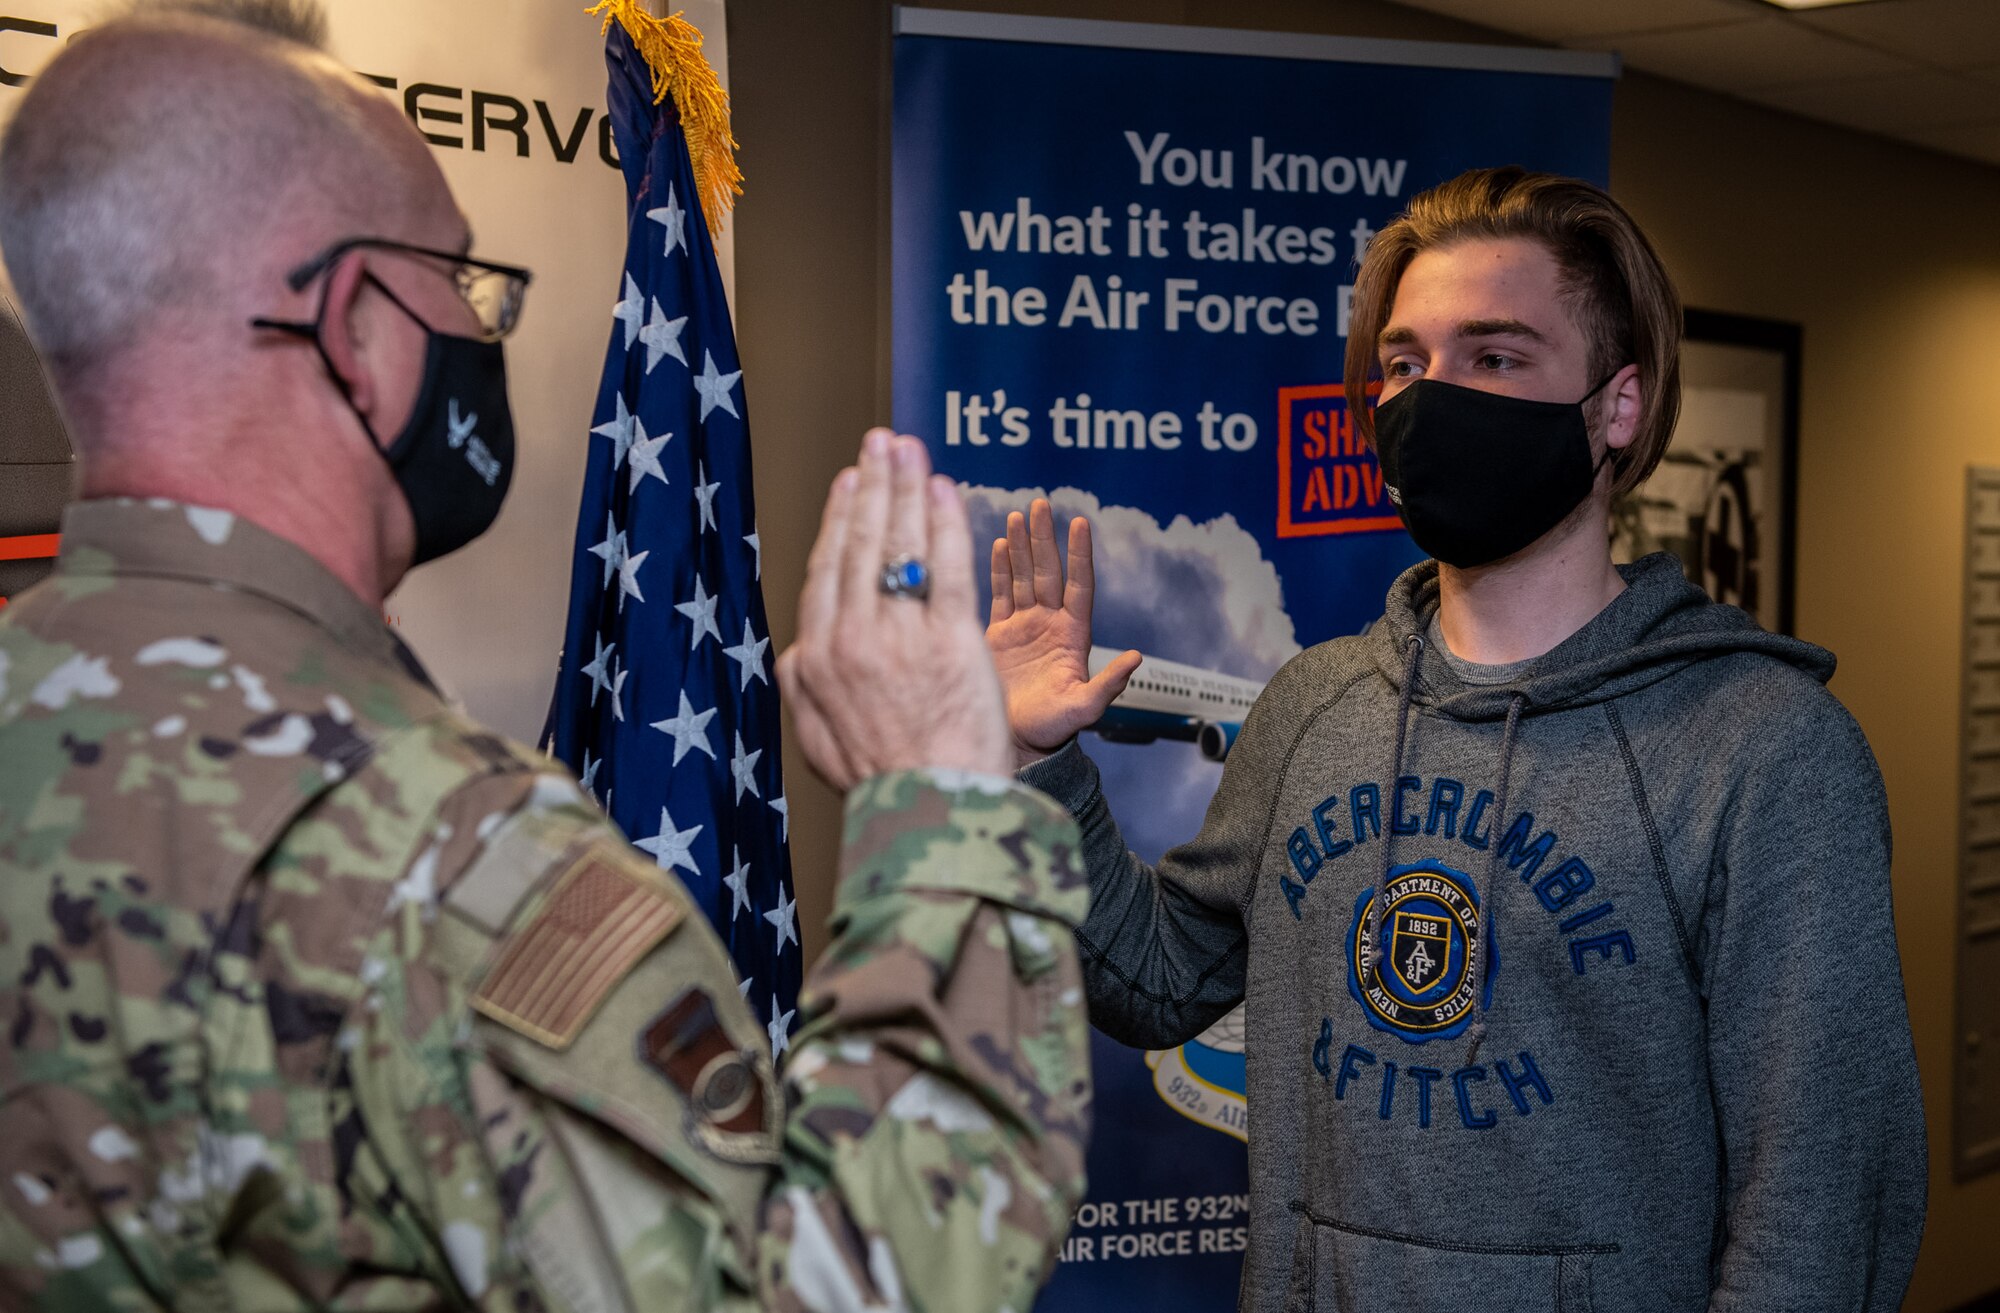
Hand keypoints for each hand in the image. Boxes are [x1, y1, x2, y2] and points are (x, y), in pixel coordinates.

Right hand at [777, 429, 1012, 791]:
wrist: (931, 812)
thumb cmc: (882, 781)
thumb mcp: (818, 742)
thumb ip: (804, 692)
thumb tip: (798, 658)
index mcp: (814, 660)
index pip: (828, 570)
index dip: (839, 520)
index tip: (849, 484)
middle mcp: (852, 638)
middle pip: (861, 544)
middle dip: (872, 484)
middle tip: (881, 443)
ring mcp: (901, 635)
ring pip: (902, 545)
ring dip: (906, 487)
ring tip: (910, 449)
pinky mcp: (952, 639)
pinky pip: (948, 566)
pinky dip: (945, 522)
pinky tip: (945, 489)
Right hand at [986, 499, 1139, 768]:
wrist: (1014, 743)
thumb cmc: (1052, 729)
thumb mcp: (1083, 708)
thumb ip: (1108, 684)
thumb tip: (1137, 658)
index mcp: (1073, 635)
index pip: (1079, 585)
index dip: (1079, 554)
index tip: (1079, 522)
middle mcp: (1049, 624)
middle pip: (1048, 572)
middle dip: (1044, 538)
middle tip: (1040, 503)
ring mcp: (1023, 627)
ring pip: (1022, 577)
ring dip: (1020, 546)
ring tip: (1017, 514)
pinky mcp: (997, 635)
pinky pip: (999, 594)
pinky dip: (998, 569)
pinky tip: (995, 544)